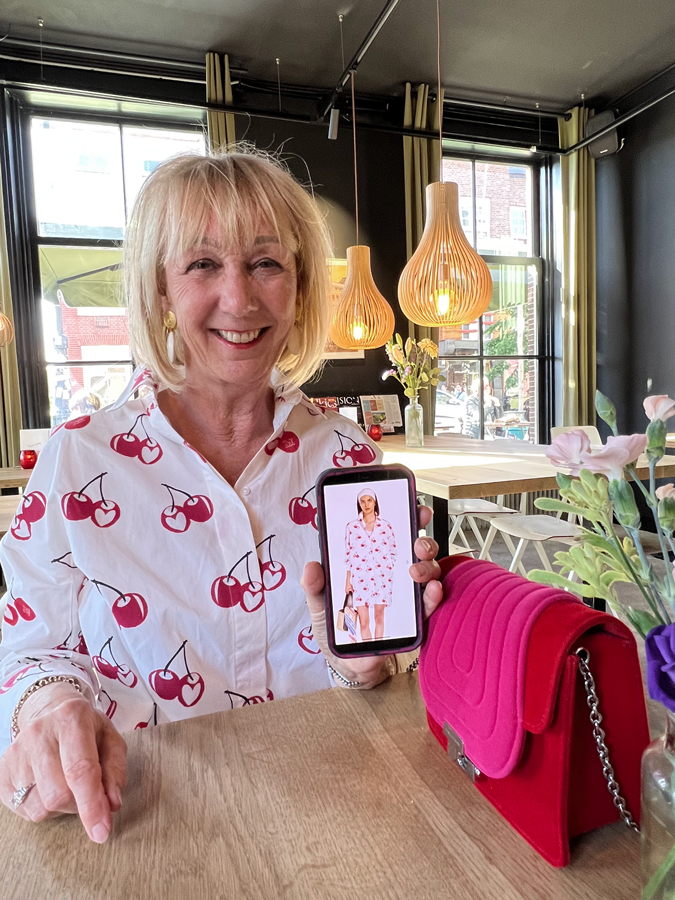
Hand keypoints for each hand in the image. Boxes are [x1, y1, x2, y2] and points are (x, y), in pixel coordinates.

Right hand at [0, 684, 126, 842]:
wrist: (50, 712)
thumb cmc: (85, 729)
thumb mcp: (110, 739)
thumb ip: (115, 770)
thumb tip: (112, 804)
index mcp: (70, 718)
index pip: (80, 770)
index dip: (92, 806)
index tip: (101, 832)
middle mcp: (38, 733)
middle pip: (59, 794)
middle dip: (80, 804)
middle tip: (87, 790)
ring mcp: (16, 753)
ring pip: (41, 807)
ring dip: (62, 807)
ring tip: (67, 783)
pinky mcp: (3, 772)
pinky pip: (26, 811)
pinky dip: (44, 807)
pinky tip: (49, 786)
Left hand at [302, 505, 442, 687]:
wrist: (347, 663)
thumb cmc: (335, 627)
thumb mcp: (319, 603)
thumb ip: (315, 585)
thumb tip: (312, 567)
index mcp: (372, 562)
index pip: (391, 532)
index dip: (405, 516)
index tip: (412, 506)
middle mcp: (394, 573)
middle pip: (417, 547)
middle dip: (423, 538)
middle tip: (416, 541)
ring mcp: (408, 594)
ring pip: (428, 570)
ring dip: (427, 565)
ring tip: (415, 571)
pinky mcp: (416, 619)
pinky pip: (431, 603)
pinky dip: (434, 595)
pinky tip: (431, 590)